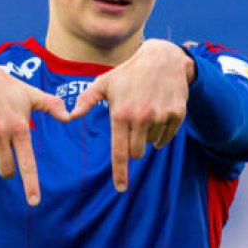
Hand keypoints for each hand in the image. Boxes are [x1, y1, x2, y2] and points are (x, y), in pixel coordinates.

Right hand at [0, 53, 69, 205]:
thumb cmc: (6, 86)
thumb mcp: (30, 93)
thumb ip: (51, 105)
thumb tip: (69, 117)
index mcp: (19, 127)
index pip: (26, 163)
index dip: (30, 184)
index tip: (34, 202)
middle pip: (5, 170)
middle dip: (7, 169)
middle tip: (6, 152)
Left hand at [68, 39, 194, 191]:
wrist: (162, 59)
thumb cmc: (129, 72)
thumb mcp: (104, 83)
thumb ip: (86, 101)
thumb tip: (70, 116)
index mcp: (121, 114)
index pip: (120, 152)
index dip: (120, 173)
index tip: (120, 188)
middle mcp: (141, 117)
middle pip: (136, 152)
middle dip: (133, 147)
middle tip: (132, 127)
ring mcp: (161, 116)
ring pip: (152, 144)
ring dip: (147, 135)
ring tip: (145, 112)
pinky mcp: (177, 115)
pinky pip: (167, 137)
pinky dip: (161, 133)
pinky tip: (157, 115)